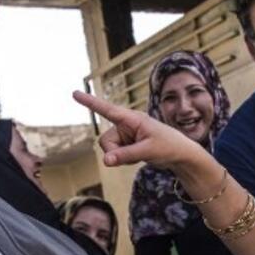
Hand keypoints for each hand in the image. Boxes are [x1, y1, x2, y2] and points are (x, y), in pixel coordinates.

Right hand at [73, 91, 202, 169]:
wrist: (180, 155)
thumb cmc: (168, 147)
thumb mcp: (148, 151)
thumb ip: (125, 155)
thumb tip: (105, 161)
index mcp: (132, 118)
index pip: (107, 110)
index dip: (90, 102)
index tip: (74, 93)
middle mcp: (126, 124)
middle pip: (105, 141)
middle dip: (114, 152)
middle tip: (133, 156)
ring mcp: (126, 135)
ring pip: (109, 149)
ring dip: (120, 157)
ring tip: (140, 154)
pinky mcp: (127, 144)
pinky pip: (115, 155)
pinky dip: (124, 160)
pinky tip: (139, 157)